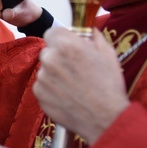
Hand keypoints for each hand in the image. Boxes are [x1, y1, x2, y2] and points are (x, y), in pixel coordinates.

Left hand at [35, 28, 128, 144]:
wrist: (103, 117)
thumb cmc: (108, 85)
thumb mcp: (108, 54)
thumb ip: (94, 37)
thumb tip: (88, 30)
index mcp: (66, 45)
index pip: (52, 32)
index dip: (61, 39)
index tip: (68, 46)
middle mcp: (50, 59)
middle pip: (48, 51)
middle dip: (58, 56)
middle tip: (74, 68)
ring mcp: (42, 77)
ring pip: (45, 69)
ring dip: (55, 73)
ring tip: (73, 85)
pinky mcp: (38, 94)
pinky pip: (42, 85)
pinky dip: (51, 89)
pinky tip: (67, 95)